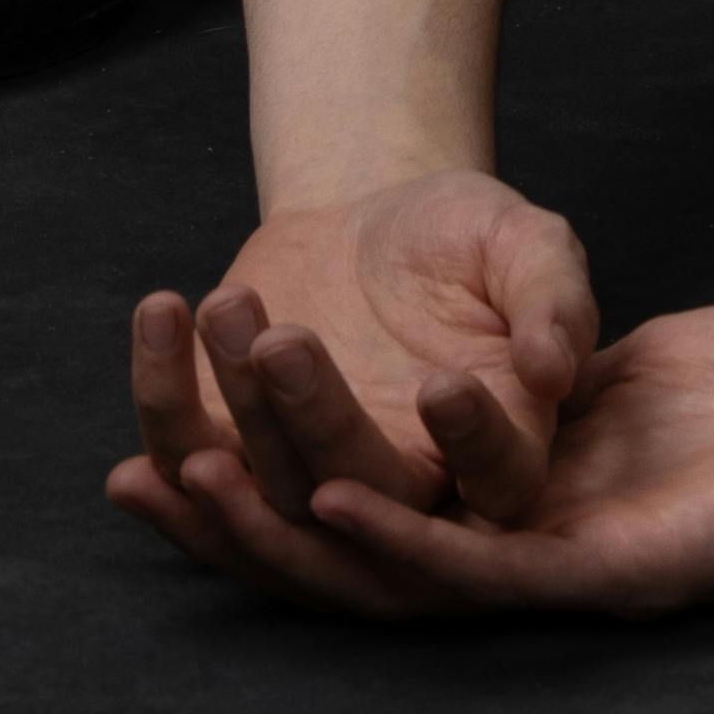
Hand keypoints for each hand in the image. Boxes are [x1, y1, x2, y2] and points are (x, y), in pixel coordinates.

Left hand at [111, 174, 605, 609]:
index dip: (470, 444)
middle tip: (282, 339)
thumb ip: (554, 296)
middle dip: (313, 424)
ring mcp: (312, 486)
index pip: (495, 477)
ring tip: (226, 306)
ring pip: (271, 492)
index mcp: (498, 452)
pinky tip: (159, 331)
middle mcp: (405, 496)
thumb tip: (552, 367)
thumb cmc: (459, 231)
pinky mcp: (235, 462)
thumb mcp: (525, 240)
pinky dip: (161, 411)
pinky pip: (188, 461)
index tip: (441, 383)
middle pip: (361, 494)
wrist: (368, 217)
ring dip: (236, 410)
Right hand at [119, 284, 713, 625]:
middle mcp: (511, 563)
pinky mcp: (611, 576)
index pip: (340, 511)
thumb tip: (467, 338)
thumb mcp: (617, 366)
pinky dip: (401, 539)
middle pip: (332, 555)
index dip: (237, 488)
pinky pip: (486, 565)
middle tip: (124, 457)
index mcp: (504, 516)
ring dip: (287, 511)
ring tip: (198, 462)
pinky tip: (328, 498)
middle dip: (223, 507)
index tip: (133, 442)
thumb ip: (537, 367)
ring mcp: (555, 578)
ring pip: (387, 569)